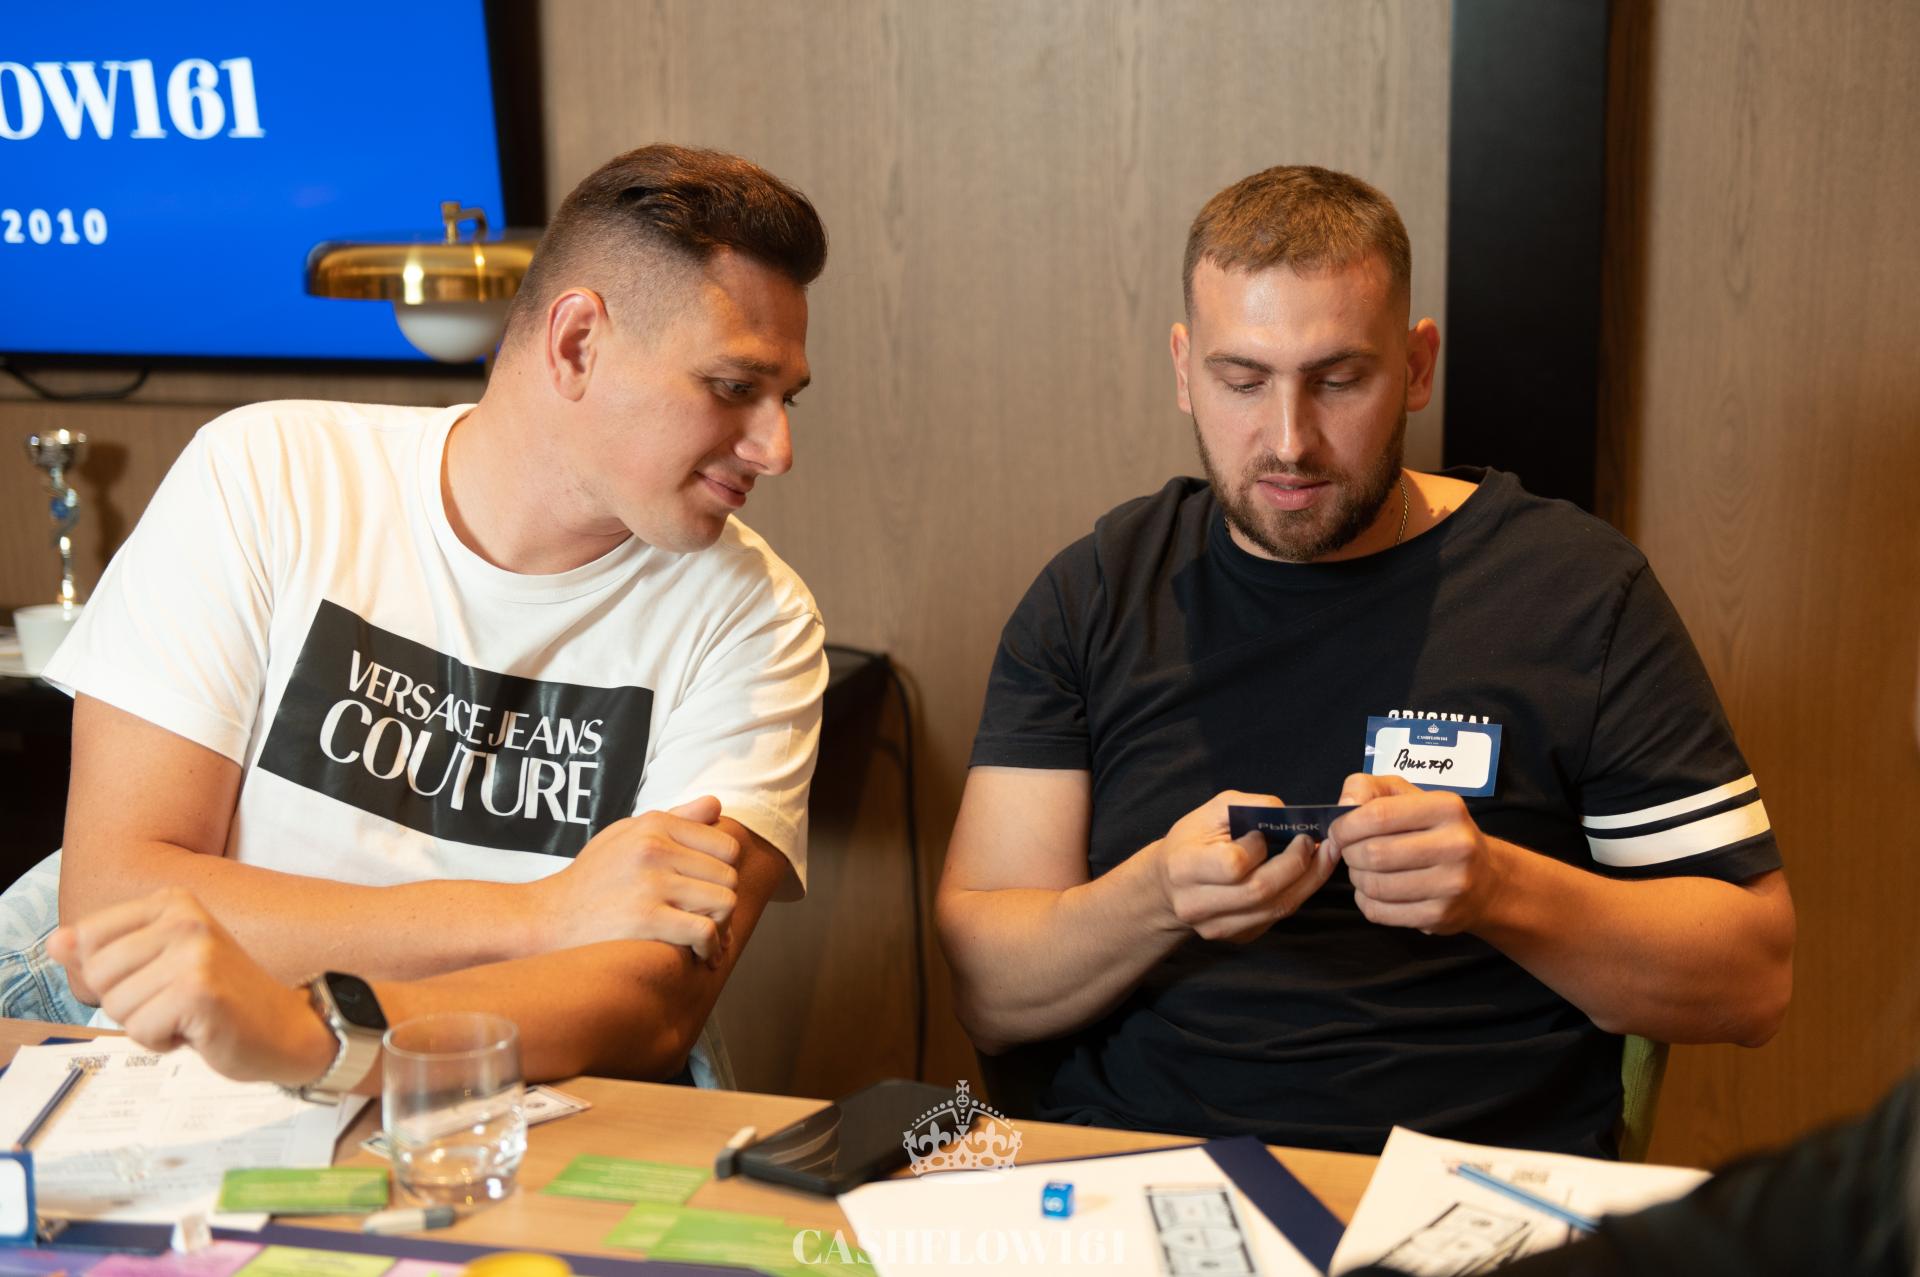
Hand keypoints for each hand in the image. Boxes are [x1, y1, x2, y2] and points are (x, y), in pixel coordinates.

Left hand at [45, 888, 335, 1086]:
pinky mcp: (200, 990)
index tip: (158, 979)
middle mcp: (185, 917)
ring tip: (187, 1015)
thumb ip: (103, 952)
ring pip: (115, 1005)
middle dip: (126, 1003)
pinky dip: (162, 1042)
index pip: (87, 938)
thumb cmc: (219, 999)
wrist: (284, 1029)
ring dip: (145, 1025)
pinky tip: (197, 1030)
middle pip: (96, 974)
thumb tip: (55, 942)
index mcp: (173, 901)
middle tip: (175, 1002)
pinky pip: (140, 1030)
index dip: (112, 975)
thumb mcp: (157, 966)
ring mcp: (195, 951)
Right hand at [533, 795, 740, 963]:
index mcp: (655, 825)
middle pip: (729, 877)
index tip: (711, 893)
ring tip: (704, 940)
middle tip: (709, 922)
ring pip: (724, 903)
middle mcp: (655, 848)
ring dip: (720, 928)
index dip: (725, 874)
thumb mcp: (625, 835)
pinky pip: (705, 931)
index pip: (726, 846)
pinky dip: (710, 948)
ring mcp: (651, 883)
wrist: (546, 919)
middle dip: (723, 903)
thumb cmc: (590, 880)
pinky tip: (699, 956)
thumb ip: (675, 819)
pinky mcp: (646, 919)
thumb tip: (717, 804)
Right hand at [1151, 791, 1339, 943]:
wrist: (1169, 885)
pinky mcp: (1239, 937)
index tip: (1264, 833)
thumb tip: (1290, 815)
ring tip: (1324, 854)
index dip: (1257, 848)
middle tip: (1313, 840)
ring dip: (1309, 879)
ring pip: (1277, 907)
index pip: (1232, 865)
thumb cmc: (1191, 841)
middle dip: (1297, 863)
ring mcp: (1219, 927)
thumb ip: (1250, 806)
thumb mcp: (1211, 812)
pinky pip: (1279, 915)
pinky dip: (1299, 891)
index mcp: (1184, 868)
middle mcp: (1197, 905)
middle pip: (1261, 891)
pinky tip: (1307, 872)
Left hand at [1331, 772, 1507, 933]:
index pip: (1378, 815)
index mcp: (1446, 808)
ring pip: (1375, 885)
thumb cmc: (1437, 832)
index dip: (1346, 825)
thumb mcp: (1409, 796)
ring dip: (1357, 878)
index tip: (1338, 830)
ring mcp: (1451, 884)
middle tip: (1351, 852)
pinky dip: (1366, 901)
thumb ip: (1370, 788)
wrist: (1487, 880)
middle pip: (1374, 853)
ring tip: (1364, 870)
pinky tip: (1375, 891)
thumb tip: (1345, 802)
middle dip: (1350, 853)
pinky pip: (1381, 912)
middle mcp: (1456, 845)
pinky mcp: (1441, 916)